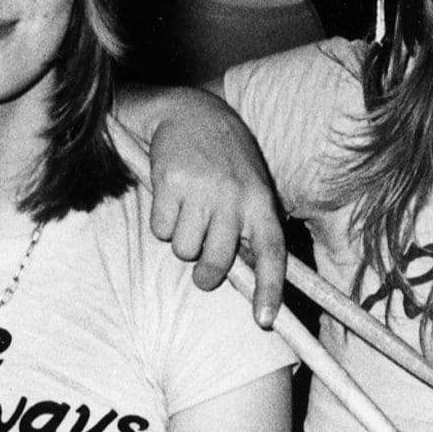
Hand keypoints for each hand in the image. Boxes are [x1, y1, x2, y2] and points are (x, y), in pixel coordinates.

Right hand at [140, 100, 288, 326]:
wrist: (191, 111)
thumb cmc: (225, 159)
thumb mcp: (250, 186)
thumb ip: (250, 227)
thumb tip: (250, 280)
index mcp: (261, 200)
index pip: (271, 252)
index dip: (269, 289)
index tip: (263, 321)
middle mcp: (234, 196)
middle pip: (216, 263)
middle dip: (205, 275)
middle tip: (202, 272)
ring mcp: (202, 189)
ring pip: (184, 250)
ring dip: (181, 240)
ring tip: (188, 212)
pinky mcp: (170, 182)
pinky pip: (161, 230)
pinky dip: (162, 222)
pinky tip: (170, 198)